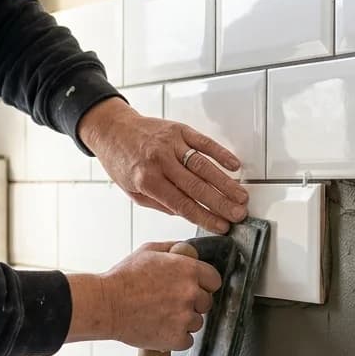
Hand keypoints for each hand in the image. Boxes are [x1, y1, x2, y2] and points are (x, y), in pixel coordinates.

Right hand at [65, 243, 221, 350]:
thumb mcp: (148, 251)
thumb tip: (186, 248)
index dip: (204, 285)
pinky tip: (160, 329)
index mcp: (188, 270)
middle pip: (206, 303)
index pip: (214, 280)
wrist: (106, 305)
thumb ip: (172, 249)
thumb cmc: (123, 278)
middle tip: (170, 303)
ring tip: (161, 316)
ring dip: (183, 322)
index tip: (194, 289)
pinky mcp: (176, 338)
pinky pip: (187, 341)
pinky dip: (175, 338)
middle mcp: (190, 293)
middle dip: (192, 304)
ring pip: (196, 323)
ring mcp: (184, 317)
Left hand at [78, 97, 248, 234]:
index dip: (205, 217)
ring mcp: (171, 143)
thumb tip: (187, 213)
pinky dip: (221, 154)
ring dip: (226, 183)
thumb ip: (161, 204)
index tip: (221, 226)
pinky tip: (235, 165)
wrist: (112, 129)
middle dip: (221, 203)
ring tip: (241, 197)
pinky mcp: (179, 130)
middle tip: (239, 215)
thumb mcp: (133, 192)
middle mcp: (160, 161)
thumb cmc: (121, 162)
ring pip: (204, 165)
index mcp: (147, 179)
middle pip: (197, 186)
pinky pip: (204, 142)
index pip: (182, 204)